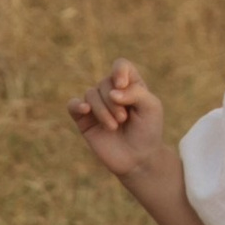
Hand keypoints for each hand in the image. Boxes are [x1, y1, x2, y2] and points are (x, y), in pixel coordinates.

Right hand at [69, 59, 168, 182]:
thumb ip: (136, 93)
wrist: (138, 159)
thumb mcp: (151, 108)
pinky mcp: (84, 120)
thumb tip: (113, 92)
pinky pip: (73, 105)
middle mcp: (112, 92)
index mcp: (130, 85)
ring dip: (103, 110)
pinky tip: (85, 110)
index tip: (122, 86)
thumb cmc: (148, 131)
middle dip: (114, 101)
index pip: (120, 66)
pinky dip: (76, 105)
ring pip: (91, 94)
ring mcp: (97, 106)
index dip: (119, 72)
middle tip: (124, 118)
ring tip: (114, 127)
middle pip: (105, 82)